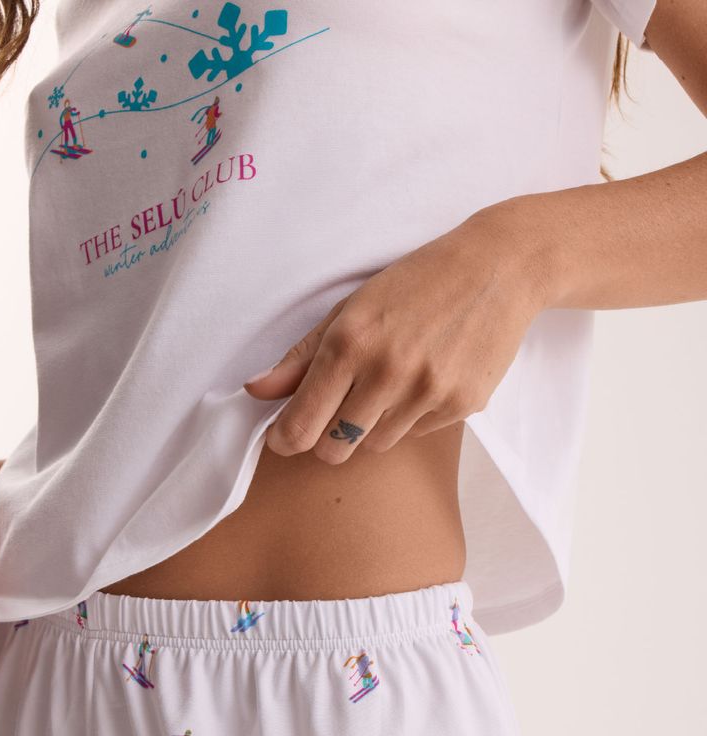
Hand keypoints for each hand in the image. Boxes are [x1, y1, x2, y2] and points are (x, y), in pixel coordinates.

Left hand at [243, 202, 548, 461]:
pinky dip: (412, 416)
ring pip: (376, 444)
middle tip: (338, 413)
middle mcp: (387, 372)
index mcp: (350, 344)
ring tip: (392, 381)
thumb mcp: (351, 308)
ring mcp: (427, 393)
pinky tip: (427, 377)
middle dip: (328, 439)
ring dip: (373, 425)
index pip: (301, 424)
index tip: (284, 436)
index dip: (286, 438)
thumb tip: (256, 391)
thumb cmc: (416, 283)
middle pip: (335, 448)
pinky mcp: (461, 406)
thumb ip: (301, 357)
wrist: (498, 269)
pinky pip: (416, 433)